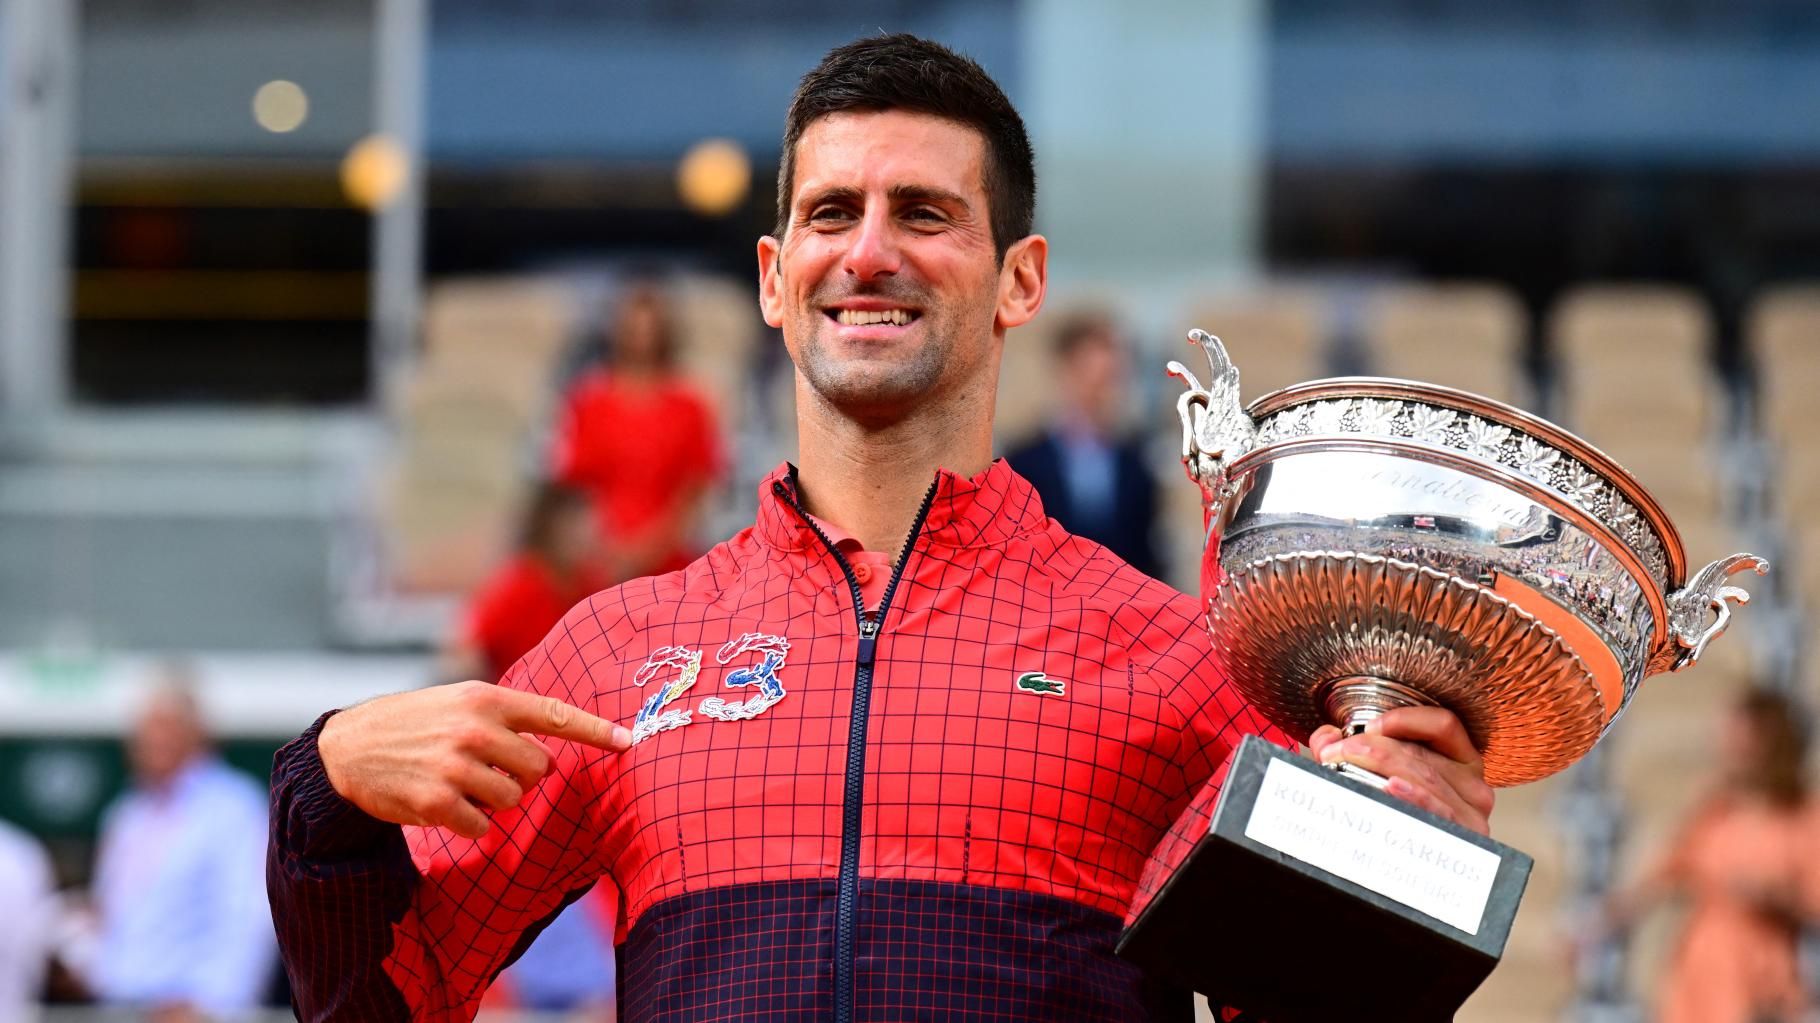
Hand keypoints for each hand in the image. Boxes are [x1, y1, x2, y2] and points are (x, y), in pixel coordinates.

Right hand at [318, 680, 631, 838]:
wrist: (348, 748)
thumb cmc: (415, 722)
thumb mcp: (458, 700)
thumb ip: (505, 715)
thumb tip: (555, 743)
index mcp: (485, 698)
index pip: (554, 714)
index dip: (595, 731)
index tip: (628, 741)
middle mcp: (474, 729)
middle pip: (539, 768)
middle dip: (522, 775)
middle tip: (489, 768)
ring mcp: (455, 766)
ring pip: (513, 799)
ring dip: (494, 800)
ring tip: (460, 783)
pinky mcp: (436, 802)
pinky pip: (482, 825)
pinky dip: (470, 822)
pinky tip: (445, 804)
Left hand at [1306, 706, 1494, 835]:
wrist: (1415, 885)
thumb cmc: (1397, 826)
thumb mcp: (1377, 781)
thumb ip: (1348, 755)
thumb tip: (1325, 738)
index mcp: (1460, 762)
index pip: (1443, 725)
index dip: (1404, 720)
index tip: (1368, 726)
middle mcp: (1473, 785)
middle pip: (1423, 753)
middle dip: (1373, 747)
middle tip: (1336, 751)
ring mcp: (1472, 813)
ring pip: (1426, 776)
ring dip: (1380, 765)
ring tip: (1344, 762)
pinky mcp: (1467, 838)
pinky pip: (1438, 810)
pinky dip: (1412, 795)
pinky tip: (1389, 787)